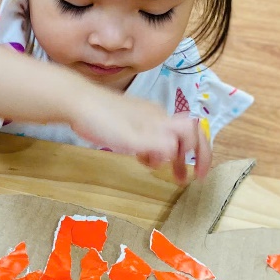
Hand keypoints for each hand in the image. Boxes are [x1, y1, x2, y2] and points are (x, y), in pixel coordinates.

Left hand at [71, 88, 211, 183]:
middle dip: (186, 157)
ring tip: (156, 169)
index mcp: (162, 121)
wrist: (77, 101)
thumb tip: (178, 152)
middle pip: (182, 136)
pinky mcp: (130, 118)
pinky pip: (150, 135)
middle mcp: (157, 116)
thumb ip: (159, 146)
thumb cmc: (104, 121)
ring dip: (166, 155)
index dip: (202, 154)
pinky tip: (139, 157)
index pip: (194, 134)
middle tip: (182, 179)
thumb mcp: (133, 139)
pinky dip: (151, 149)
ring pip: (165, 136)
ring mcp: (143, 116)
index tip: (199, 175)